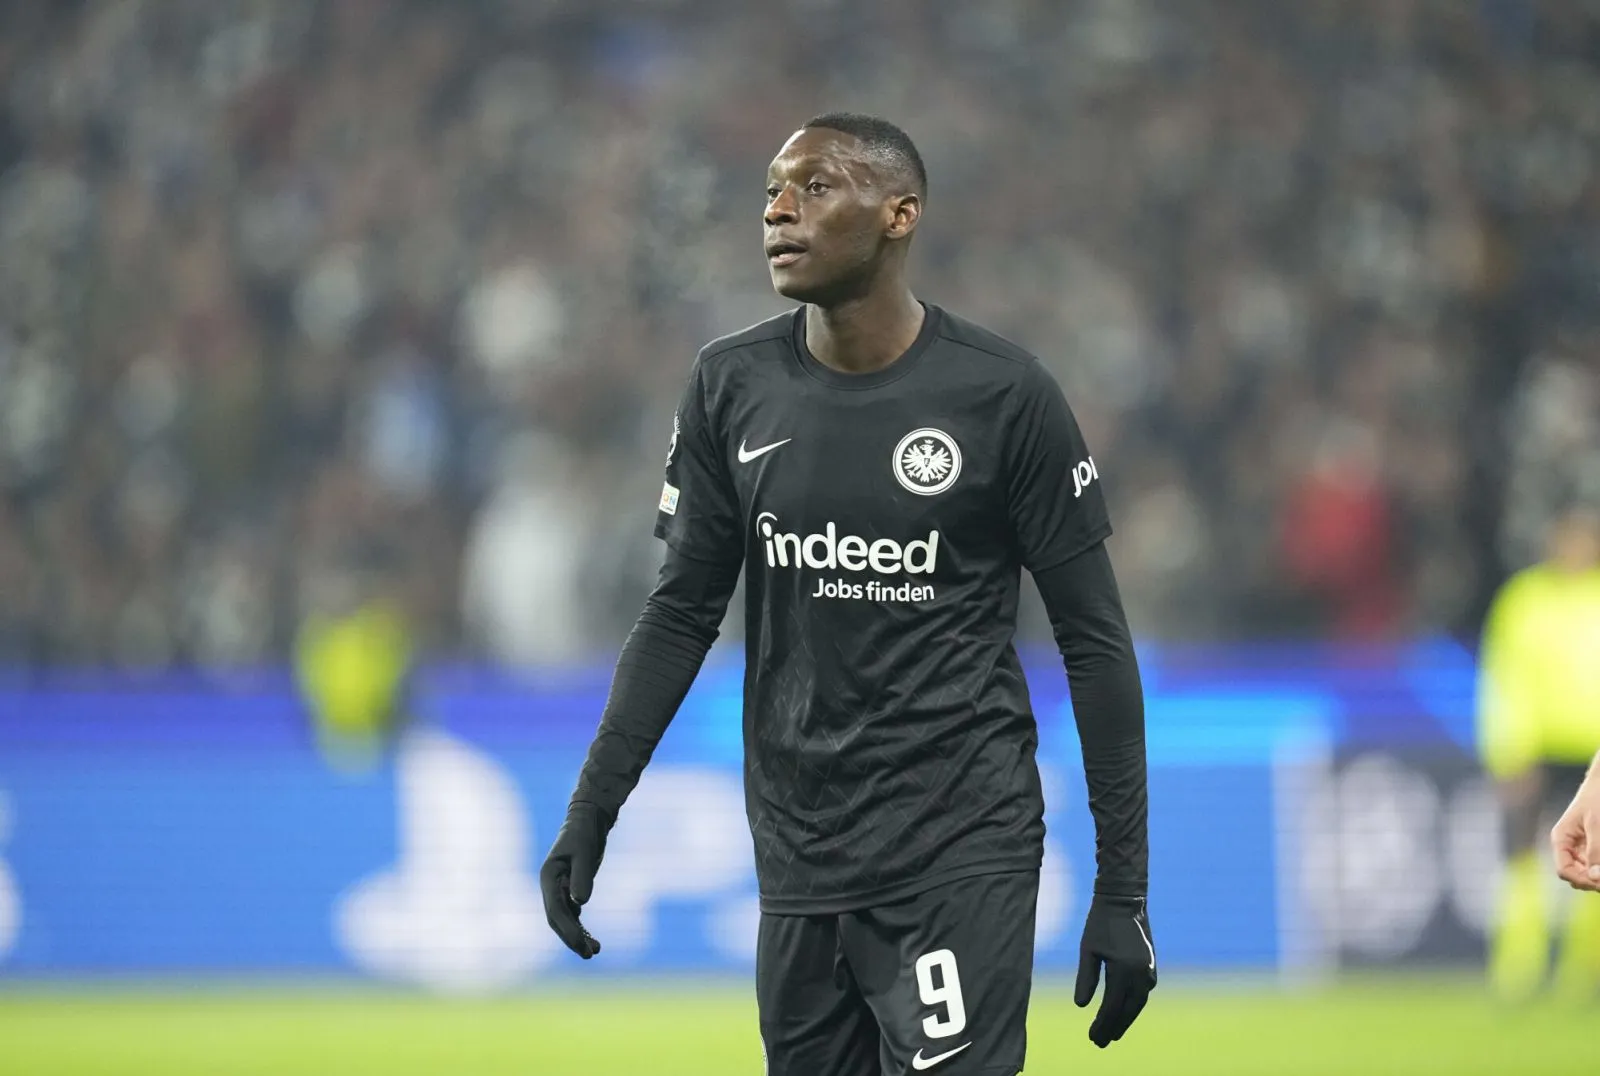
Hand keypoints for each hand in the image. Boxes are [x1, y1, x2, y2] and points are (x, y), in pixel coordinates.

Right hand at [539, 803, 607, 957]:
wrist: (588, 821)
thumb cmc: (584, 834)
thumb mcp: (585, 853)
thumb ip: (582, 877)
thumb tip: (580, 903)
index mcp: (548, 877)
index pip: (554, 909)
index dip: (567, 928)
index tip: (581, 943)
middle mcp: (550, 886)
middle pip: (557, 919)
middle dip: (571, 938)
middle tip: (589, 954)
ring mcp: (559, 889)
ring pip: (565, 920)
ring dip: (577, 936)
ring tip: (595, 952)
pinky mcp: (570, 890)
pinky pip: (574, 915)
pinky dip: (582, 928)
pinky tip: (593, 940)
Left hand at [1074, 894, 1156, 1047]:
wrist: (1125, 900)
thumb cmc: (1101, 923)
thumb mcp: (1088, 949)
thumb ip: (1086, 978)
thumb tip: (1080, 1007)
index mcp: (1124, 970)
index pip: (1111, 1007)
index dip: (1101, 1025)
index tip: (1092, 1038)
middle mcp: (1141, 974)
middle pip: (1126, 1011)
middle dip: (1113, 1028)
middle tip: (1099, 1043)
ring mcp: (1149, 971)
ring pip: (1137, 1005)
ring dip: (1124, 1020)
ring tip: (1111, 1033)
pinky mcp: (1151, 968)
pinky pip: (1142, 995)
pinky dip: (1132, 1007)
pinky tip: (1123, 1012)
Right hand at [1551, 771, 1599, 891]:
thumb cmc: (1599, 798)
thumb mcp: (1597, 825)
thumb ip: (1596, 851)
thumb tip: (1596, 878)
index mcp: (1561, 839)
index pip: (1564, 870)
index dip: (1583, 880)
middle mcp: (1567, 846)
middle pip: (1575, 875)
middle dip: (1592, 880)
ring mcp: (1579, 847)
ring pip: (1585, 873)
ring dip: (1596, 874)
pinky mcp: (1591, 846)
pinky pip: (1593, 864)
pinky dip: (1598, 867)